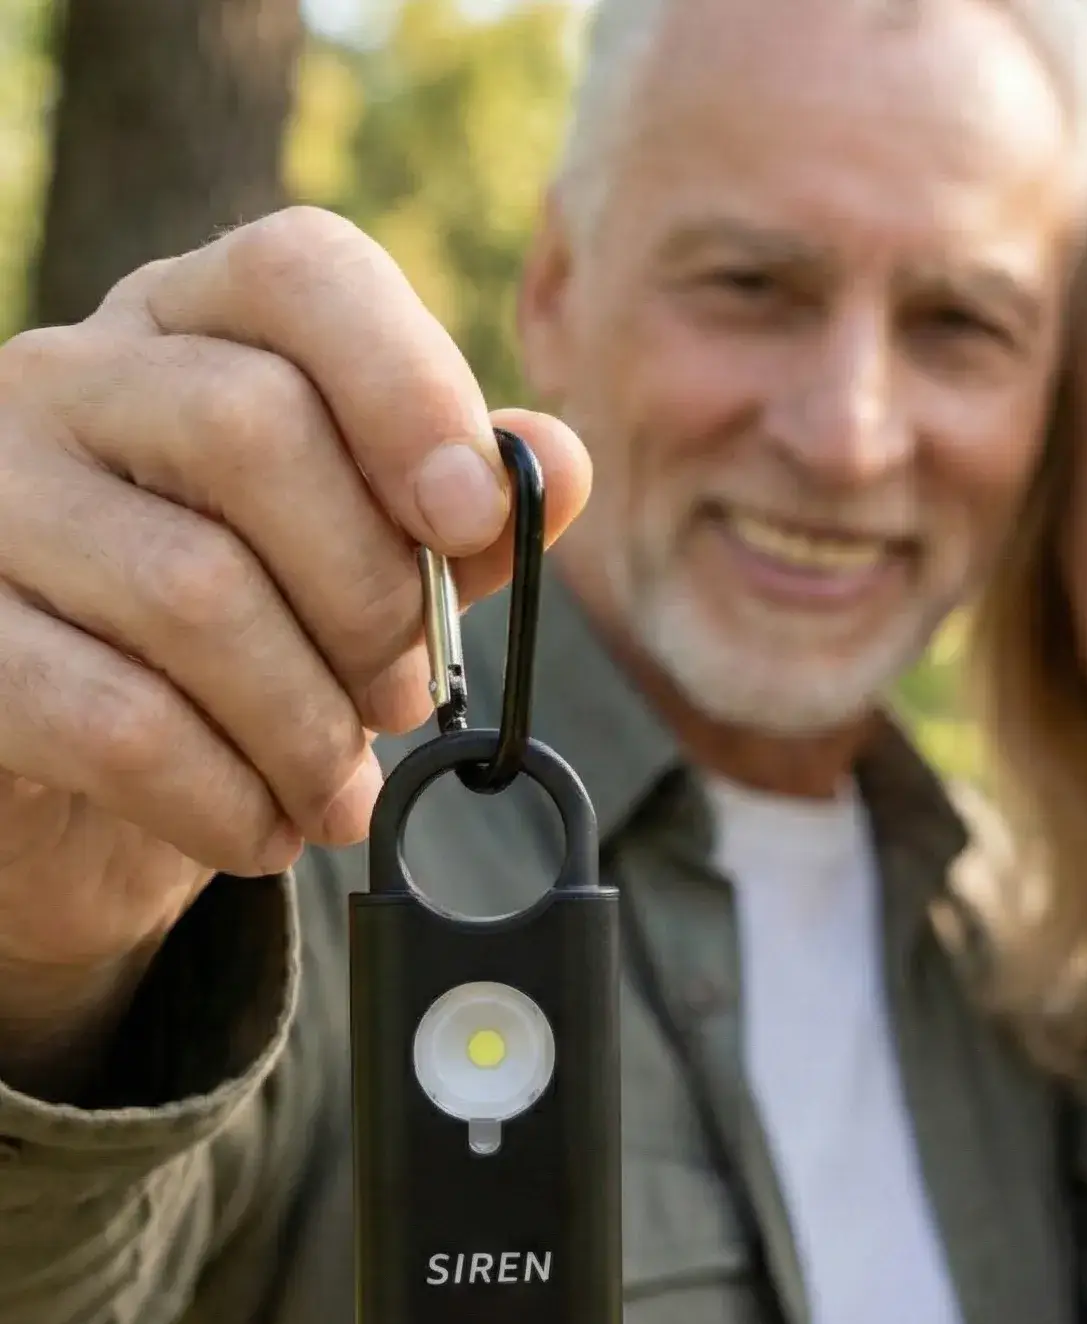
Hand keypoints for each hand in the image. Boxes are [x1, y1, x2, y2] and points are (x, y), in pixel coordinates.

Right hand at [0, 205, 590, 1024]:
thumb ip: (461, 513)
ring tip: (340, 789)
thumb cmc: (256, 639)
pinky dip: (225, 797)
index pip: (302, 274)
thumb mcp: (368, 561)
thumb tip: (557, 465)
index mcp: (198, 330)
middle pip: (253, 428)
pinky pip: (116, 718)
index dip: (409, 390)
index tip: (470, 520)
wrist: (84, 777)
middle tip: (403, 696)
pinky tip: (264, 829)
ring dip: (309, 726)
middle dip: (371, 597)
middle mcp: (71, 379)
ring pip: (194, 590)